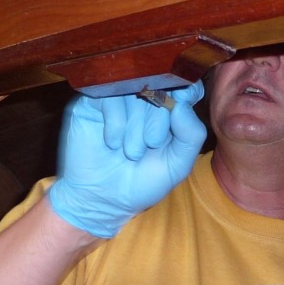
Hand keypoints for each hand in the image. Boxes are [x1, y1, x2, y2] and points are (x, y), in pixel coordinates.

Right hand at [48, 82, 206, 237]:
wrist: (100, 200)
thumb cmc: (140, 183)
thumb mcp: (176, 165)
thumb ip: (191, 136)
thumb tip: (183, 104)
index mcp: (169, 111)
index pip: (183, 84)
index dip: (185, 90)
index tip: (180, 110)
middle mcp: (144, 100)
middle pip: (159, 84)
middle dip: (158, 116)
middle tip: (151, 144)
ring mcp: (118, 99)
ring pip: (133, 89)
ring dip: (136, 123)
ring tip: (131, 152)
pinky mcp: (92, 102)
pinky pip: (108, 94)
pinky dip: (115, 120)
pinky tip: (113, 143)